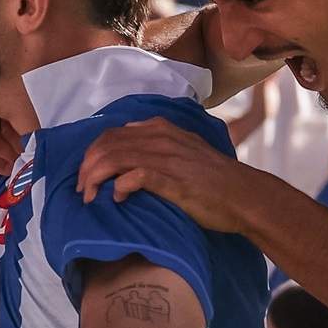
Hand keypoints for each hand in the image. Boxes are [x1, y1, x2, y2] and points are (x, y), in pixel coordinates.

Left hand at [75, 116, 262, 232]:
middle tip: (82, 190)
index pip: (111, 134)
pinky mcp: (171, 179)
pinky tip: (118, 199)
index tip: (87, 175)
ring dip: (94, 179)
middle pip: (105, 145)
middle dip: (86, 168)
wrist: (244, 195)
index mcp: (160, 129)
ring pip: (112, 159)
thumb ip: (160, 145)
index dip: (92, 154)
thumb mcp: (185, 151)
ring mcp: (165, 157)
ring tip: (90, 197)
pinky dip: (118, 187)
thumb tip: (130, 150)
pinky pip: (133, 176)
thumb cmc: (215, 180)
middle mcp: (159, 137)